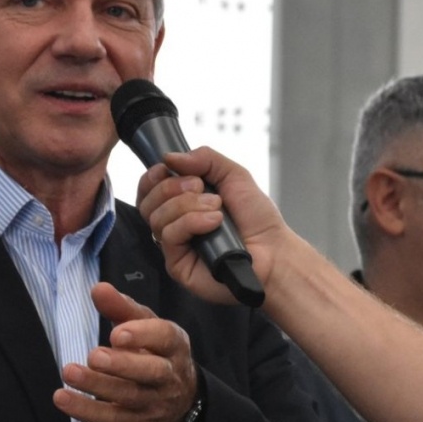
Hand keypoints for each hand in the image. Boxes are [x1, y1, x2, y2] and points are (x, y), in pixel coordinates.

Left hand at [53, 283, 196, 421]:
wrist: (179, 406)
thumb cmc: (155, 355)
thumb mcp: (146, 329)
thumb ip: (122, 308)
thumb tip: (98, 288)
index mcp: (174, 347)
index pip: (165, 338)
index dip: (143, 335)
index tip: (117, 333)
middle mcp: (169, 376)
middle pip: (152, 371)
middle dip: (123, 364)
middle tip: (94, 355)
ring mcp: (154, 403)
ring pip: (128, 396)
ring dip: (97, 385)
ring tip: (70, 372)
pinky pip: (110, 419)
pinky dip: (85, 410)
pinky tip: (62, 398)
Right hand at [136, 149, 290, 303]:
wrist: (275, 251)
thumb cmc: (258, 219)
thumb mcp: (235, 176)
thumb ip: (205, 159)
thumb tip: (170, 156)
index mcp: (183, 202)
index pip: (149, 189)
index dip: (152, 177)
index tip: (166, 167)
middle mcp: (175, 223)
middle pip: (148, 202)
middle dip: (172, 187)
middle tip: (200, 187)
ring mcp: (175, 245)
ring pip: (157, 217)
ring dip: (188, 205)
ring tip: (216, 208)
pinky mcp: (178, 265)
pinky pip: (169, 236)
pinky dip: (191, 222)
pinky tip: (213, 222)